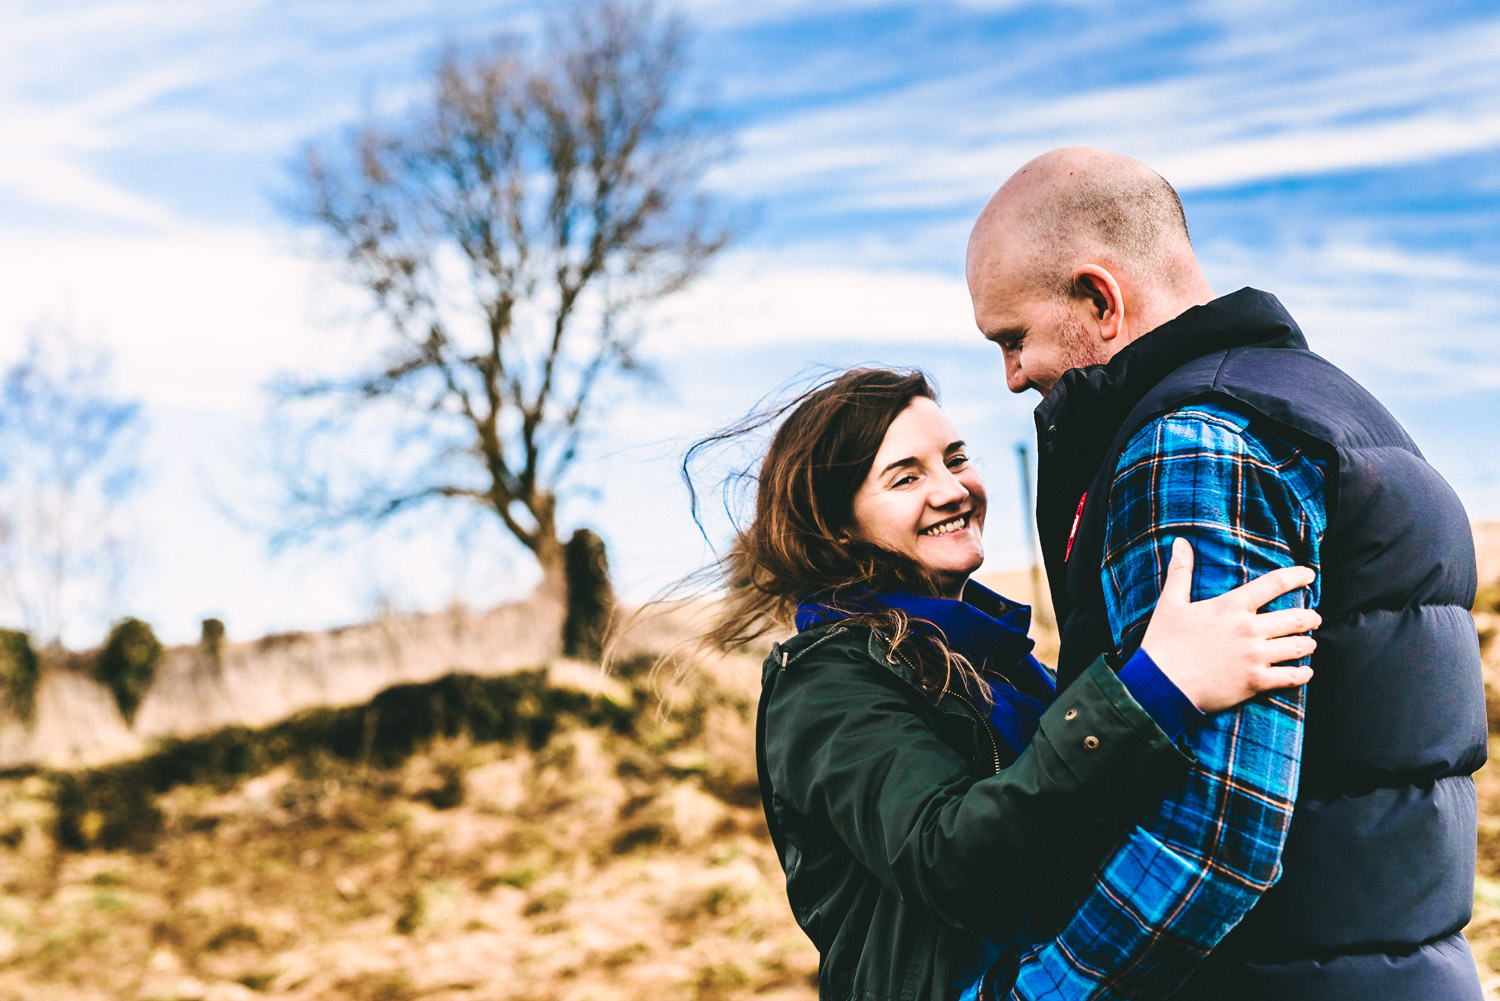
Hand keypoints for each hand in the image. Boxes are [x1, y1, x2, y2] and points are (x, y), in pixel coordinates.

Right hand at [1139, 537, 1318, 711]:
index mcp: (1231, 606)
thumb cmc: (1164, 642)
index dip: (1297, 576)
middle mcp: (1249, 629)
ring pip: (1299, 646)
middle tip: (1314, 618)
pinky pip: (1292, 677)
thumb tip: (1180, 542)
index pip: (1274, 584)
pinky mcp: (1256, 681)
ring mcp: (1255, 657)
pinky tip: (1305, 670)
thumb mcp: (1170, 602)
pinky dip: (1303, 673)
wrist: (1160, 683)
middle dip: (1311, 617)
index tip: (1309, 575)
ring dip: (1308, 644)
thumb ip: (1180, 571)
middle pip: (1296, 618)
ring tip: (1309, 643)